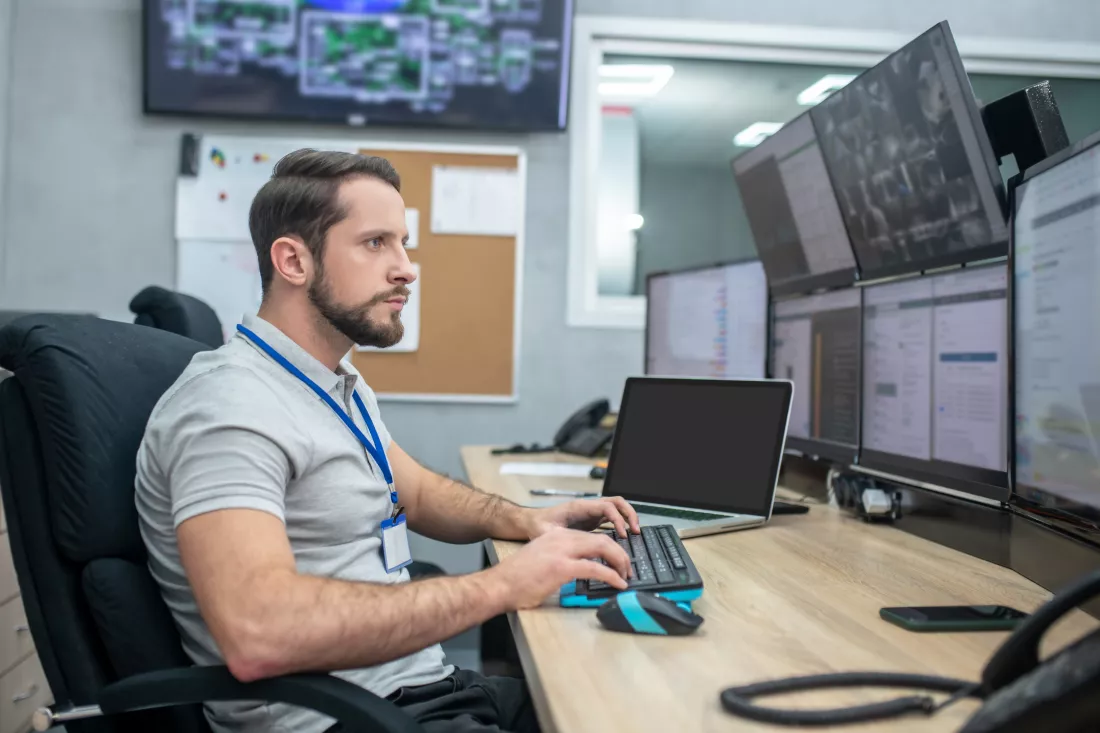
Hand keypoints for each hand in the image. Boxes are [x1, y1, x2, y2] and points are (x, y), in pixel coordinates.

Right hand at [491, 528, 631, 609]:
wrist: (498, 585)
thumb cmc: (516, 579)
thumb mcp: (541, 560)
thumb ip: (561, 559)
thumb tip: (581, 569)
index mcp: (556, 536)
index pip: (591, 535)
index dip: (609, 548)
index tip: (617, 560)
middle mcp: (560, 539)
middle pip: (601, 538)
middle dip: (619, 553)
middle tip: (627, 568)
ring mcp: (561, 551)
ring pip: (603, 548)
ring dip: (619, 562)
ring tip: (626, 575)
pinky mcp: (562, 567)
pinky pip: (596, 568)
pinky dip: (612, 576)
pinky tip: (618, 583)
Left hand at [526, 496, 640, 539]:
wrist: (533, 521)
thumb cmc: (539, 525)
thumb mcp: (546, 532)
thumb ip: (557, 536)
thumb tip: (569, 544)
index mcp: (579, 507)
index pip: (606, 507)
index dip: (617, 519)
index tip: (622, 535)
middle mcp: (588, 507)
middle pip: (616, 502)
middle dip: (629, 514)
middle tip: (635, 531)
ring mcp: (591, 512)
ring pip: (617, 507)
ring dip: (628, 516)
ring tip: (635, 532)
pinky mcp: (593, 519)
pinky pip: (612, 516)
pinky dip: (622, 523)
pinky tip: (624, 537)